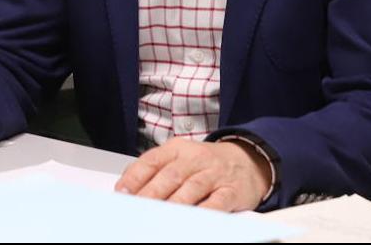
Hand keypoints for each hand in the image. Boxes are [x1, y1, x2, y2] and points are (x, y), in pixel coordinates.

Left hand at [115, 137, 271, 211]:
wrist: (248, 161)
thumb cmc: (205, 164)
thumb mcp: (180, 159)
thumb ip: (155, 171)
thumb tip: (127, 189)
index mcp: (177, 150)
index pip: (152, 161)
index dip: (135, 177)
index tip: (122, 193)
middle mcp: (195, 159)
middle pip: (170, 175)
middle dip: (151, 194)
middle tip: (136, 209)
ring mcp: (214, 174)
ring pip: (191, 188)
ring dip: (174, 204)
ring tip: (159, 218)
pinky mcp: (232, 190)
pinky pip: (216, 203)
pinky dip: (203, 212)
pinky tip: (192, 221)